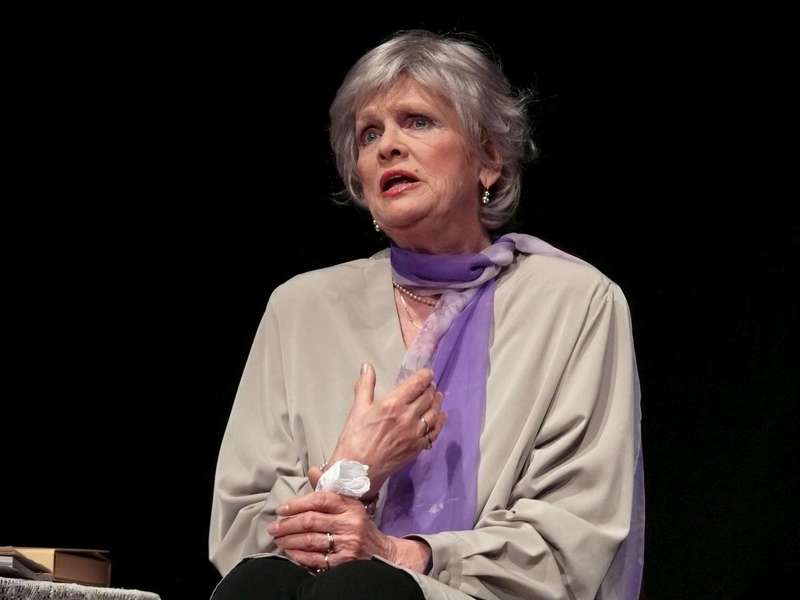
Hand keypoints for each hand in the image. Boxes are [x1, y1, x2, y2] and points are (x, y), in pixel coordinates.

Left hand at [269, 491, 431, 572]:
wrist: (381, 552)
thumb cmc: (360, 525)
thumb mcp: (348, 504)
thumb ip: (328, 489)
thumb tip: (313, 470)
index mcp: (349, 505)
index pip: (320, 499)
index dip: (297, 503)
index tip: (281, 509)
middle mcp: (350, 523)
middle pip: (311, 521)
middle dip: (288, 524)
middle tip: (273, 528)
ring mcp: (348, 543)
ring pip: (311, 540)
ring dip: (290, 541)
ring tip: (278, 540)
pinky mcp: (345, 562)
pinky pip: (316, 559)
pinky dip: (300, 556)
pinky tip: (291, 553)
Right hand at [321, 363, 446, 493]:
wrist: (357, 470)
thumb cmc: (355, 438)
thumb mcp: (358, 408)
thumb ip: (365, 385)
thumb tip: (367, 366)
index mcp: (393, 403)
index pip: (417, 384)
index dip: (425, 376)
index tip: (427, 373)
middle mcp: (408, 416)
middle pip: (428, 397)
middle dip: (430, 388)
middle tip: (430, 385)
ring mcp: (415, 433)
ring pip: (434, 413)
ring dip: (437, 402)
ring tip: (437, 397)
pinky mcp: (418, 447)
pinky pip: (435, 432)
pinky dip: (440, 422)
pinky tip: (441, 417)